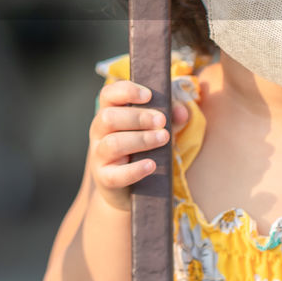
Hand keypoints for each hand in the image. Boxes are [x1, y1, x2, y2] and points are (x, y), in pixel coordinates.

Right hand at [88, 80, 188, 211]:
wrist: (131, 190)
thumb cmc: (144, 150)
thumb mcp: (157, 129)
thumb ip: (171, 117)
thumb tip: (182, 112)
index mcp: (110, 112)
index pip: (108, 94)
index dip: (126, 91)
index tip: (148, 95)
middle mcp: (99, 132)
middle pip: (108, 117)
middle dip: (137, 117)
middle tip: (161, 121)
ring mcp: (99, 155)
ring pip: (112, 143)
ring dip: (141, 139)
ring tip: (163, 138)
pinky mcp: (105, 179)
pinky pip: (116, 174)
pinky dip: (135, 170)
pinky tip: (152, 165)